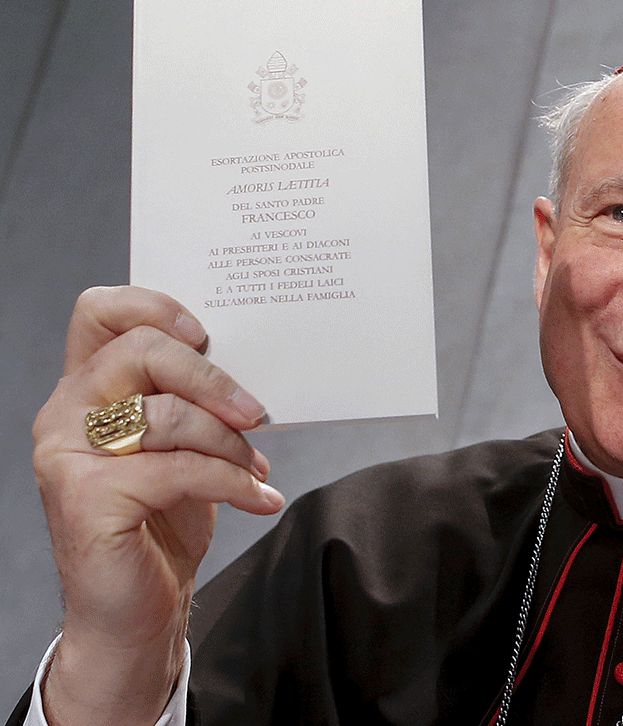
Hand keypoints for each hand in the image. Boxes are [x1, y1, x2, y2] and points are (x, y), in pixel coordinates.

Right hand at [32, 286, 284, 725]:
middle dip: (211, 376)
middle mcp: (66, 414)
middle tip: (256, 411)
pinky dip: (232, 483)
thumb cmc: (163, 519)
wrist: (137, 612)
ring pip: (167, 415)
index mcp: (87, 387)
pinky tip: (259, 499)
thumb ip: (191, 396)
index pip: (99, 312)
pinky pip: (179, 470)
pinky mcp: (87, 500)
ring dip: (228, 442)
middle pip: (140, 351)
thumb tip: (254, 360)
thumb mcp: (183, 444)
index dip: (153, 305)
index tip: (206, 332)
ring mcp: (68, 457)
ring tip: (256, 468)